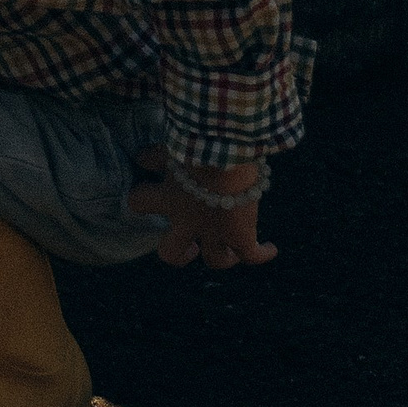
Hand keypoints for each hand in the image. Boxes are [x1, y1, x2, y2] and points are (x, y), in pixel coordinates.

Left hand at [129, 155, 276, 270]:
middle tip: (189, 248)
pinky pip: (252, 255)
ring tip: (229, 253)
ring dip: (221, 257)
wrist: (225, 155)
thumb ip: (156, 157)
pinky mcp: (241, 235)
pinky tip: (270, 248)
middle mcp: (186, 221)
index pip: (138, 203)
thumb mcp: (170, 149)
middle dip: (179, 254)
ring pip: (215, 259)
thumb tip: (141, 158)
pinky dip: (262, 253)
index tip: (149, 192)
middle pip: (171, 253)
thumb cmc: (195, 147)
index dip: (141, 198)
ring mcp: (214, 232)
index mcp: (167, 198)